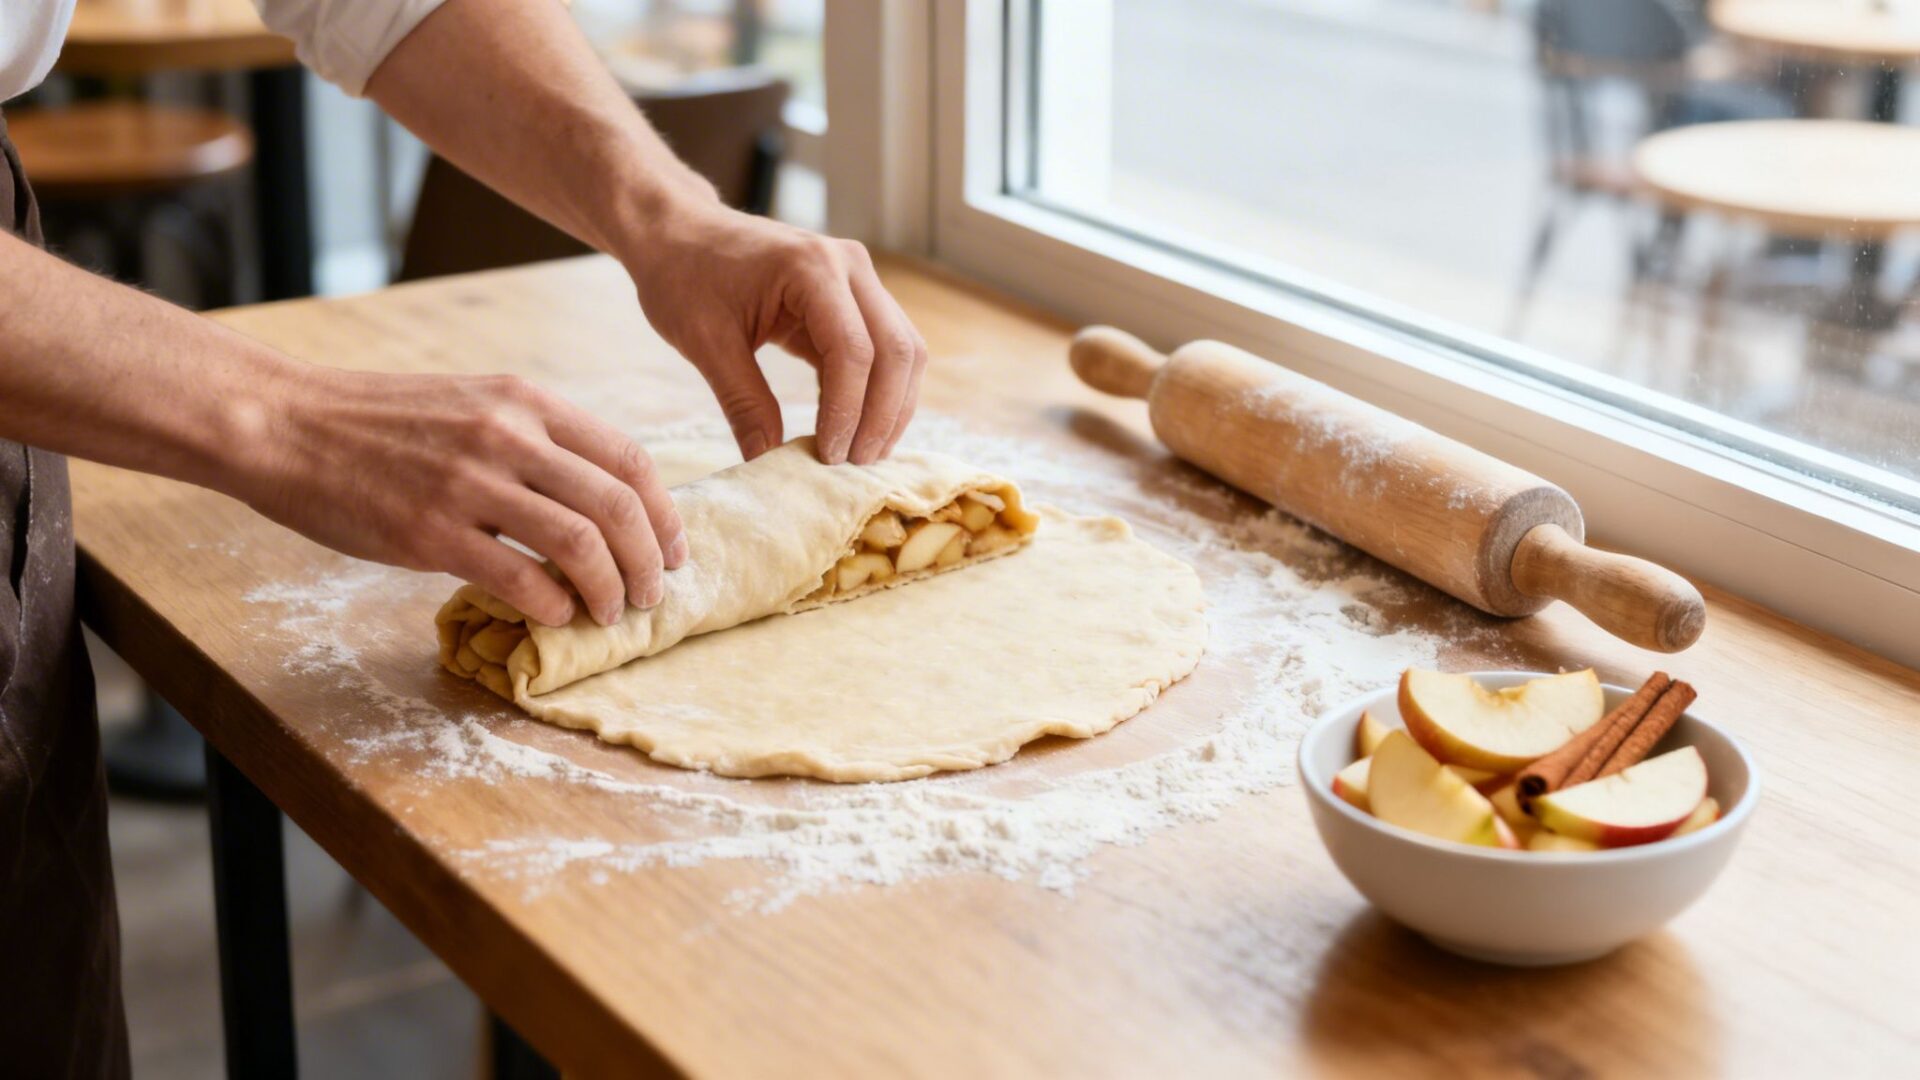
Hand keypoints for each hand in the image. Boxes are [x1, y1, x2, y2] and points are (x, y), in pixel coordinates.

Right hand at [240, 366, 685, 626]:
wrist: (285, 424)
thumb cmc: (380, 422)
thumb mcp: (473, 403)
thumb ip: (535, 440)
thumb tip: (596, 499)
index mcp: (526, 401)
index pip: (628, 459)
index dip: (665, 514)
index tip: (673, 551)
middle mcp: (508, 435)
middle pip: (617, 505)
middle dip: (649, 561)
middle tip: (650, 596)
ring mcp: (470, 483)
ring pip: (580, 543)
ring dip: (609, 589)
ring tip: (610, 614)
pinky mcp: (431, 532)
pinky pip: (519, 578)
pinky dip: (552, 606)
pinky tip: (554, 617)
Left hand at [622, 201, 928, 465]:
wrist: (678, 231)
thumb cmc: (683, 276)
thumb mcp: (705, 342)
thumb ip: (742, 402)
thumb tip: (766, 463)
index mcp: (811, 267)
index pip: (854, 350)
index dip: (847, 410)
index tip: (827, 456)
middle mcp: (849, 266)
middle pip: (897, 350)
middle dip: (883, 414)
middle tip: (855, 464)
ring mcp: (857, 278)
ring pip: (904, 350)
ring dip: (892, 406)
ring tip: (863, 453)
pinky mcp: (853, 296)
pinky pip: (885, 348)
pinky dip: (877, 390)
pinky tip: (855, 427)